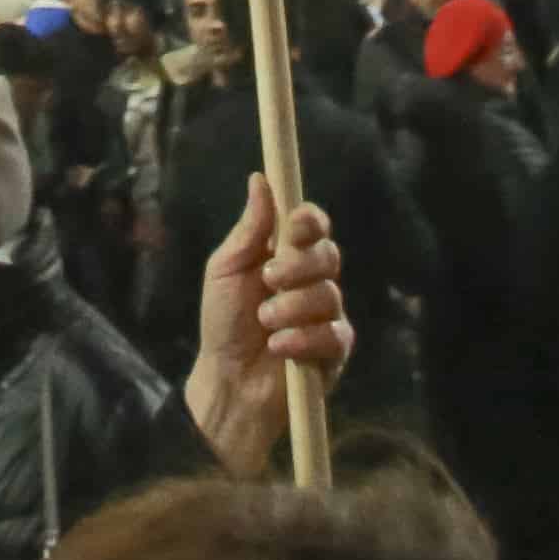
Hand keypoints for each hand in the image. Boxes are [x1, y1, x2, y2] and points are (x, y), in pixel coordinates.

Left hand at [184, 174, 351, 477]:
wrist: (227, 381)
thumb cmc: (224, 322)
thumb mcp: (226, 270)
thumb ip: (249, 229)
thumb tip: (260, 178)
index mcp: (287, 256)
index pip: (313, 227)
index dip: (310, 220)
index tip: (296, 224)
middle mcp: (312, 281)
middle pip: (328, 255)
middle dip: (299, 265)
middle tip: (269, 279)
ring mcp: (327, 315)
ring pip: (330, 294)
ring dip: (292, 307)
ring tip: (264, 321)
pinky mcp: (335, 351)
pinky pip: (335, 334)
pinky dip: (304, 338)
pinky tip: (280, 346)